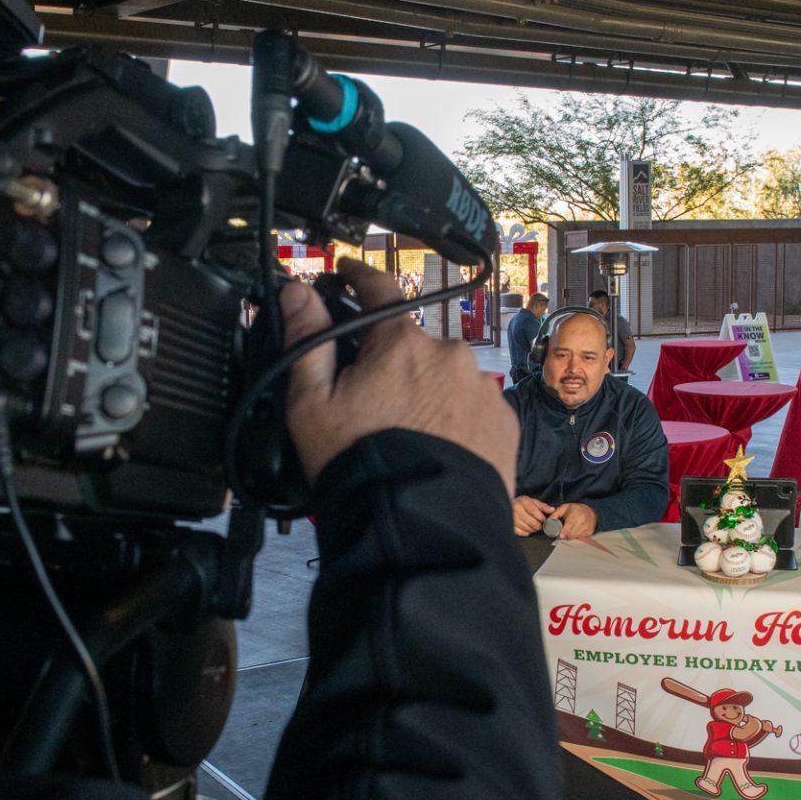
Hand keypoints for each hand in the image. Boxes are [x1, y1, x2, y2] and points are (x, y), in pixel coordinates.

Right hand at [282, 258, 515, 491]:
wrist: (419, 527)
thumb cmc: (361, 464)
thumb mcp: (311, 403)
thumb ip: (306, 339)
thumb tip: (297, 290)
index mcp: (402, 342)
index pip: (378, 289)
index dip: (357, 276)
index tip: (346, 273)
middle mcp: (450, 355)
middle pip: (411, 345)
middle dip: (391, 363)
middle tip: (369, 402)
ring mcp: (482, 389)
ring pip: (444, 378)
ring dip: (425, 393)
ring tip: (404, 435)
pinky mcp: (503, 423)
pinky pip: (472, 408)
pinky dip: (453, 419)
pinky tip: (434, 447)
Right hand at [512, 495, 553, 536]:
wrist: (509, 506)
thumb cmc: (523, 504)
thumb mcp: (533, 501)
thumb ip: (543, 506)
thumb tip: (552, 510)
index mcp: (522, 502)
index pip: (534, 511)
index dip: (541, 517)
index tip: (544, 520)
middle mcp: (516, 510)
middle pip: (531, 522)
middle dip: (539, 525)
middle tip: (541, 525)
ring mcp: (512, 519)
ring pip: (527, 528)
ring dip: (533, 529)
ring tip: (535, 527)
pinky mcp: (511, 526)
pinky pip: (521, 533)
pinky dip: (527, 532)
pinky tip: (528, 529)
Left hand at [551, 502, 597, 539]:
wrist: (590, 511)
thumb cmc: (574, 510)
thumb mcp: (563, 508)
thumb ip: (555, 514)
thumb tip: (548, 521)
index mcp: (575, 514)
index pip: (570, 524)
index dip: (565, 531)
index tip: (560, 536)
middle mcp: (583, 521)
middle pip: (571, 533)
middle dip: (564, 535)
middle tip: (560, 533)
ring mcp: (587, 527)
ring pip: (575, 537)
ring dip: (569, 537)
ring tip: (567, 532)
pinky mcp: (589, 533)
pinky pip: (579, 539)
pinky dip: (575, 537)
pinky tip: (574, 532)